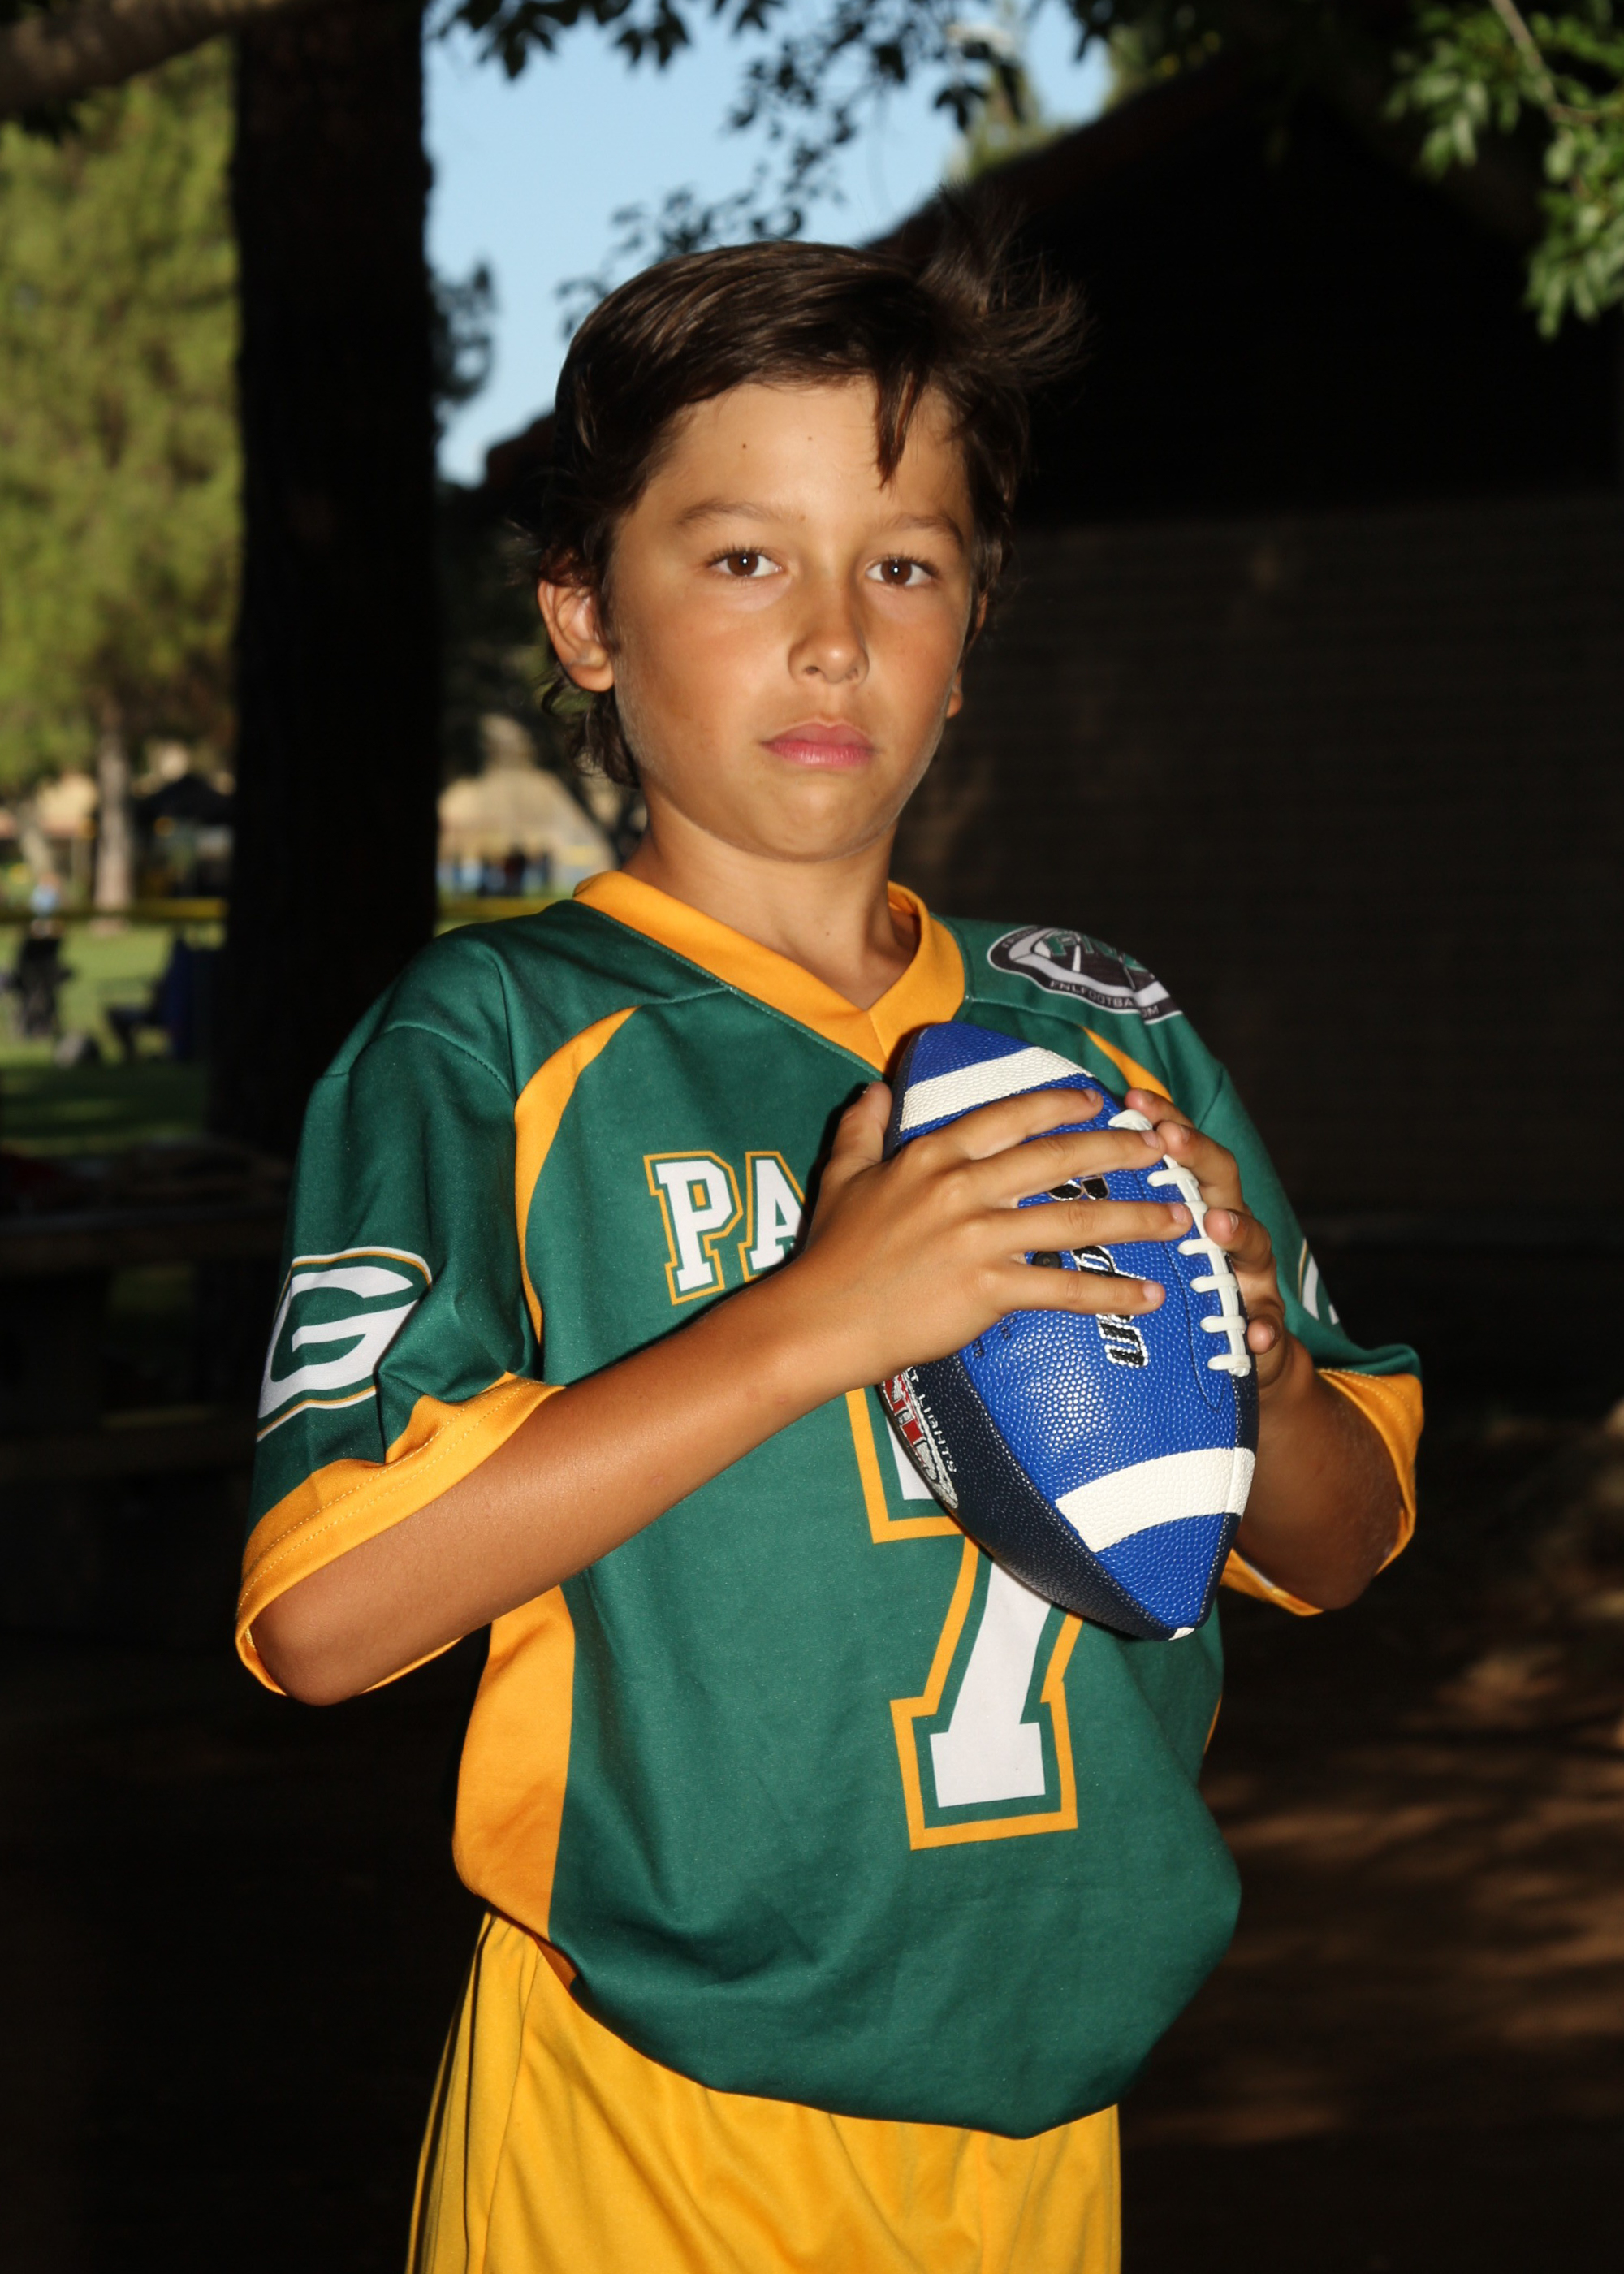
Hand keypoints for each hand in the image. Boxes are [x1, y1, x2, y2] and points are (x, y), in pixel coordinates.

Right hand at [784, 1081, 1192, 1397]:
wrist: (819, 1320)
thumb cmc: (830, 1252)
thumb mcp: (842, 1176)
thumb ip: (861, 1128)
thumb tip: (873, 1089)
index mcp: (932, 1155)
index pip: (1009, 1116)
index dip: (1060, 1104)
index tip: (1099, 1100)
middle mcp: (962, 1188)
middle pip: (1057, 1159)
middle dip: (1118, 1150)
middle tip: (1161, 1149)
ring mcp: (977, 1239)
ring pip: (1074, 1221)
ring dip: (1133, 1219)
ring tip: (1176, 1219)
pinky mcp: (986, 1290)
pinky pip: (1063, 1289)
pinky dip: (1110, 1294)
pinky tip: (1146, 1296)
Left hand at [1121, 1087, 1290, 1394]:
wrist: (1232, 1346)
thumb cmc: (1176, 1285)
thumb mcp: (1145, 1242)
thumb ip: (1115, 1207)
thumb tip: (1057, 1164)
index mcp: (1197, 1199)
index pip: (1181, 1148)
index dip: (1162, 1119)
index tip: (1132, 1099)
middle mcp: (1229, 1224)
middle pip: (1221, 1178)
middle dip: (1198, 1155)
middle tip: (1171, 1140)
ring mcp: (1252, 1270)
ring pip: (1255, 1242)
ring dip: (1238, 1230)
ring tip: (1218, 1225)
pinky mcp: (1264, 1320)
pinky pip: (1269, 1322)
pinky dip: (1266, 1327)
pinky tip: (1257, 1336)